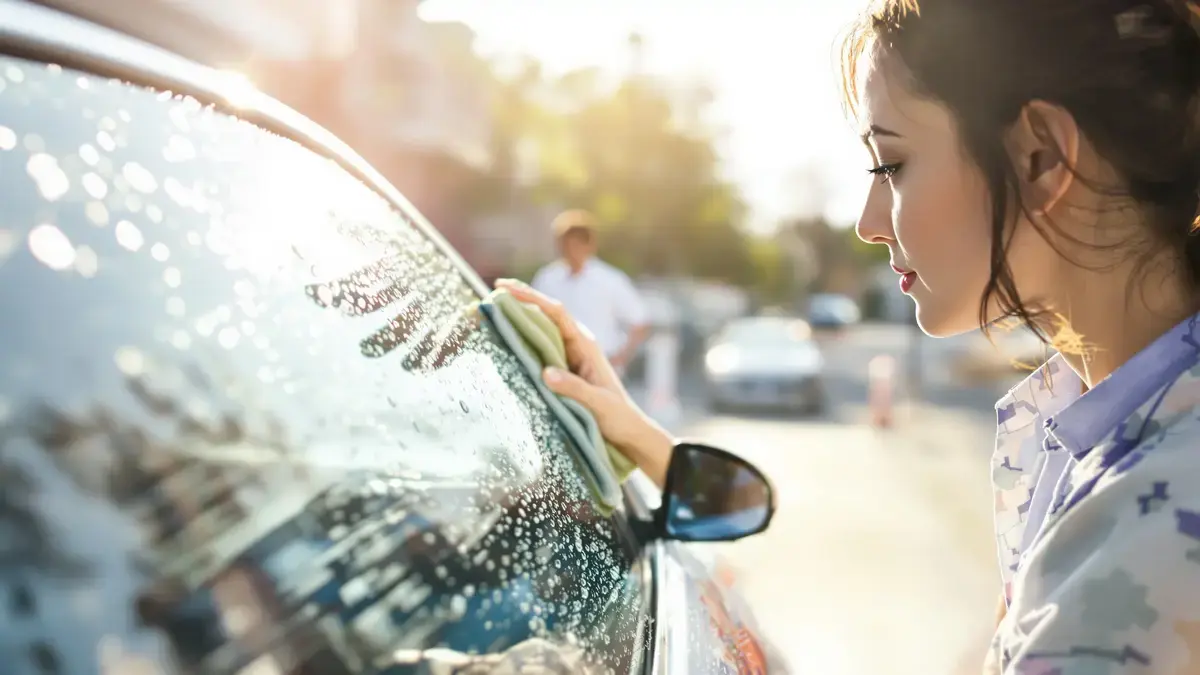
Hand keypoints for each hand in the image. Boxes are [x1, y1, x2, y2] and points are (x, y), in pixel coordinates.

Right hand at [496, 279, 671, 485]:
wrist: (627, 431)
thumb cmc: (617, 416)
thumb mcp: (598, 403)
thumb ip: (574, 388)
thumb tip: (545, 372)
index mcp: (585, 345)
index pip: (556, 312)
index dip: (531, 297)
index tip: (506, 288)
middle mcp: (575, 344)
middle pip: (544, 315)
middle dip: (519, 301)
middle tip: (491, 293)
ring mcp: (567, 356)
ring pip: (539, 331)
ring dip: (517, 320)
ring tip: (490, 312)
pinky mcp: (561, 369)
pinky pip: (538, 349)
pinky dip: (520, 341)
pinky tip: (502, 340)